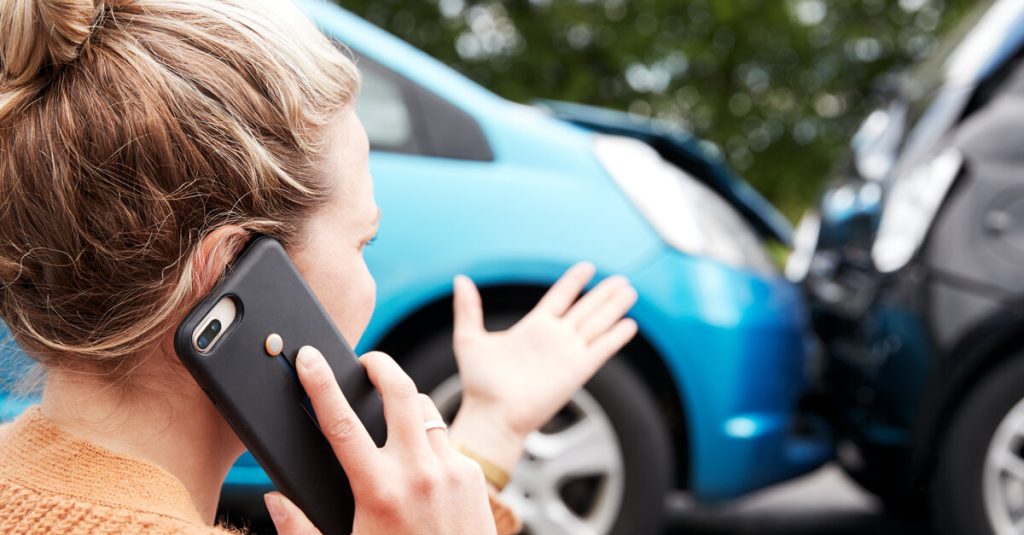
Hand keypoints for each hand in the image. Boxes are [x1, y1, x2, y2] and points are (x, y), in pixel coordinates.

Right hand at [266, 346, 494, 534]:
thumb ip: (301, 530)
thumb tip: (274, 499)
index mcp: (378, 492)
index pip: (340, 422)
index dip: (320, 383)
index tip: (308, 358)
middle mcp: (418, 473)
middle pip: (398, 391)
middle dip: (379, 364)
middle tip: (365, 361)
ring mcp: (450, 470)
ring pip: (425, 410)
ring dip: (406, 402)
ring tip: (390, 411)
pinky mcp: (472, 476)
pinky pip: (446, 440)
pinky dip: (428, 441)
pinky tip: (418, 460)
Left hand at [447, 262, 637, 473]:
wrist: (492, 416)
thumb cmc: (479, 384)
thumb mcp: (469, 339)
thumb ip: (468, 308)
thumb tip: (461, 279)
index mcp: (532, 328)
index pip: (559, 298)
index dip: (574, 282)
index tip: (587, 267)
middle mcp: (554, 338)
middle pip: (585, 309)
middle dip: (603, 294)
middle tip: (621, 279)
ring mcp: (567, 354)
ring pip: (597, 324)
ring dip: (614, 308)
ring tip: (629, 291)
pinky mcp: (577, 371)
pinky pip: (601, 349)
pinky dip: (616, 337)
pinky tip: (630, 324)